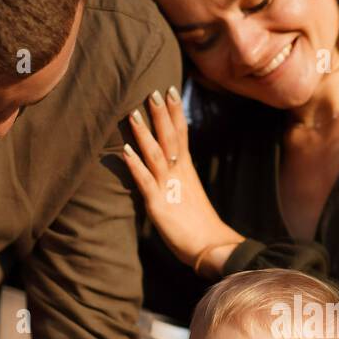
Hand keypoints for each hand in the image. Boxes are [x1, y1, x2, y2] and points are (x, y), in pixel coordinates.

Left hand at [121, 87, 243, 275]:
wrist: (213, 248)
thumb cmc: (202, 226)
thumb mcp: (190, 196)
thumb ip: (180, 180)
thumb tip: (172, 171)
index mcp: (187, 171)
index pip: (182, 134)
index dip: (175, 112)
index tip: (170, 90)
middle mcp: (179, 174)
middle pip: (171, 138)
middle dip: (162, 114)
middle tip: (153, 90)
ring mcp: (169, 188)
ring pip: (156, 154)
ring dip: (144, 133)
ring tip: (133, 113)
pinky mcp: (159, 205)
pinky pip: (146, 181)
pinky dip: (135, 165)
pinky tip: (125, 151)